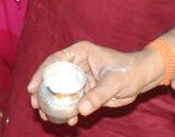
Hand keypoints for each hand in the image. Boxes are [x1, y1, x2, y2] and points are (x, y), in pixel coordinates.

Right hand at [26, 42, 160, 123]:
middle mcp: (77, 64)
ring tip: (48, 116)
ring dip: (53, 104)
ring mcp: (80, 78)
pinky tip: (69, 120)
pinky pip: (72, 101)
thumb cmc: (129, 71)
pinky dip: (68, 111)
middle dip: (43, 92)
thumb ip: (97, 95)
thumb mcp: (114, 82)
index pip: (55, 61)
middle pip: (53, 77)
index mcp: (81, 53)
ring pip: (61, 91)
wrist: (142, 78)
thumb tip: (80, 109)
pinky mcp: (86, 91)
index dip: (41, 74)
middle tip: (36, 106)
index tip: (32, 88)